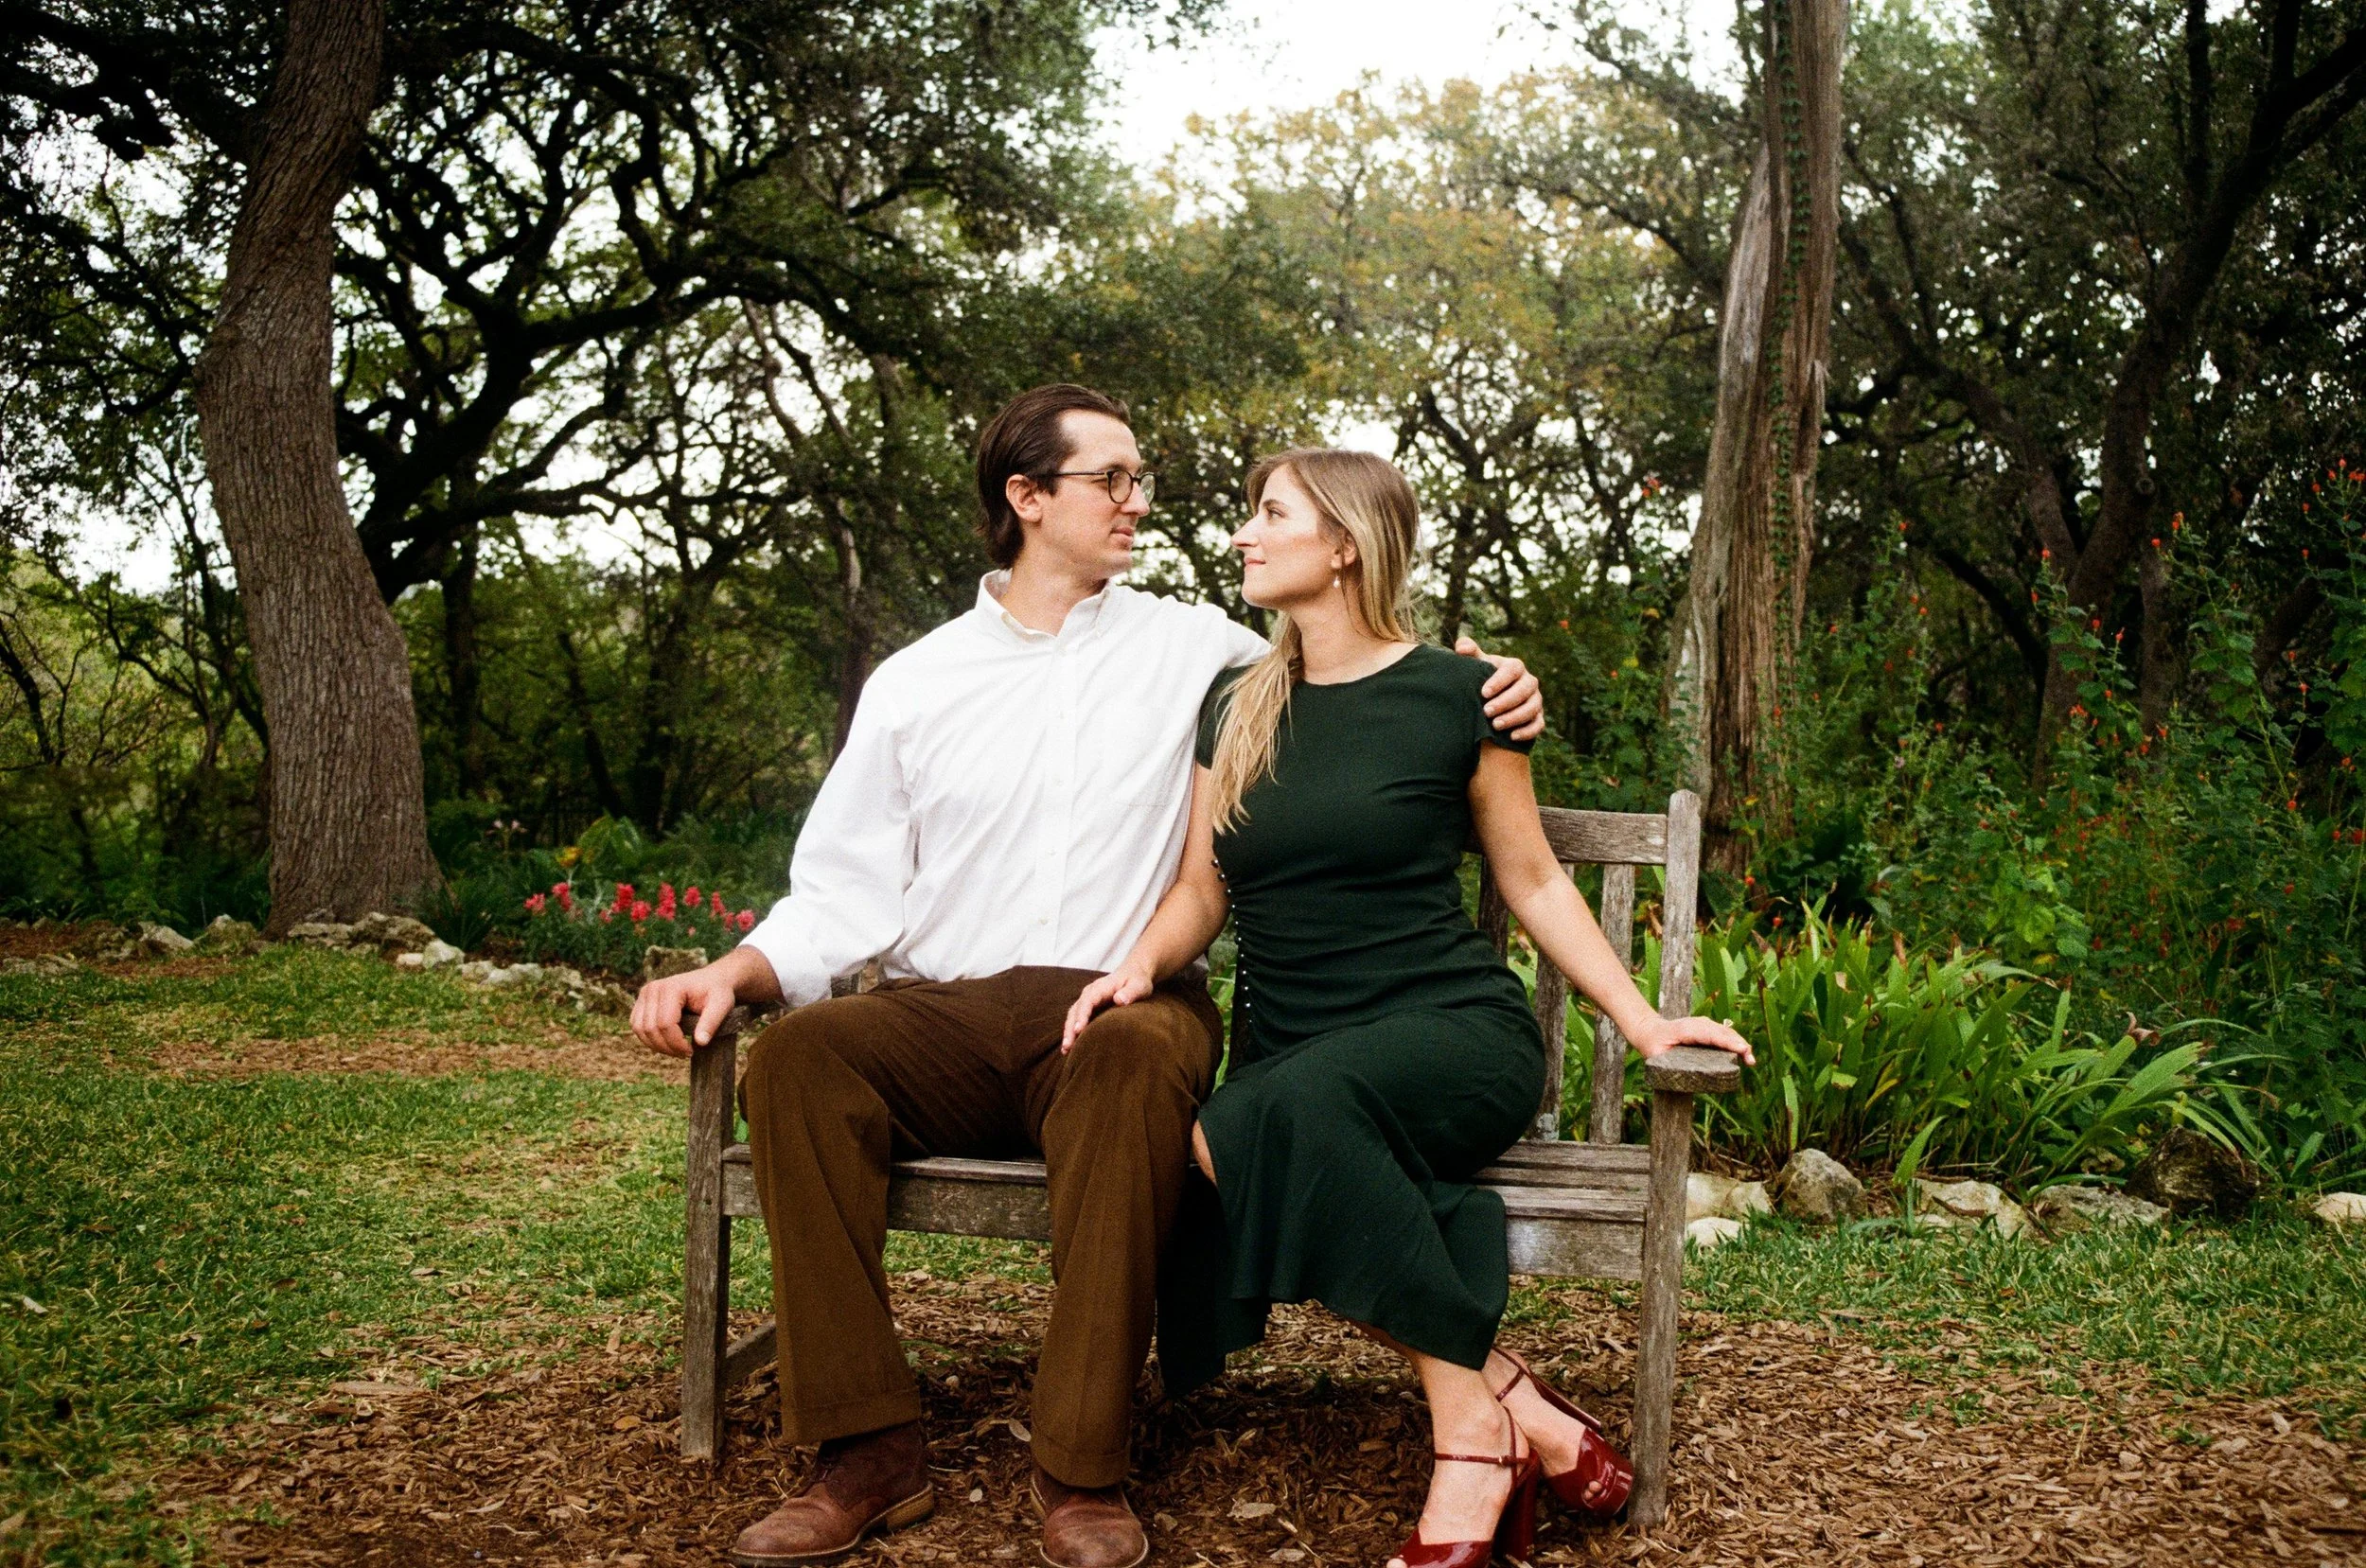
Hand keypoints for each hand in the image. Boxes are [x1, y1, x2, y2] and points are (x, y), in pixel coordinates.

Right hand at [632, 964, 738, 1057]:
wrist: (711, 980)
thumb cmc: (717, 992)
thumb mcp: (722, 1005)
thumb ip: (711, 1023)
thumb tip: (701, 1042)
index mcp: (671, 987)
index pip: (665, 1024)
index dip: (676, 1043)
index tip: (691, 1051)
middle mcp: (653, 988)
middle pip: (650, 1029)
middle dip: (667, 1047)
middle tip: (685, 1053)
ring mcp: (644, 994)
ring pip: (640, 1030)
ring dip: (657, 1045)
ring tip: (677, 1049)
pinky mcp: (641, 1002)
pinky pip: (637, 1027)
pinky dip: (650, 1039)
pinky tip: (668, 1042)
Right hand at [1062, 963, 1156, 1053]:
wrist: (1133, 973)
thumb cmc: (1137, 980)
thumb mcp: (1139, 985)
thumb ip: (1131, 992)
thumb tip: (1119, 1000)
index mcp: (1100, 987)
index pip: (1088, 1001)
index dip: (1082, 1015)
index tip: (1078, 1029)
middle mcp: (1089, 993)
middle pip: (1075, 1010)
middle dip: (1070, 1028)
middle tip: (1067, 1046)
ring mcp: (1087, 1000)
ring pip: (1073, 1016)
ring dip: (1068, 1032)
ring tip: (1066, 1050)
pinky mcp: (1089, 1008)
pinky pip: (1076, 1019)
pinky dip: (1072, 1031)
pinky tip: (1071, 1046)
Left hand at [1457, 638, 1545, 741]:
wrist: (1492, 699)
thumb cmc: (1483, 678)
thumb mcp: (1477, 665)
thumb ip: (1469, 653)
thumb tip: (1461, 647)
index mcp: (1515, 667)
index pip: (1512, 670)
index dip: (1499, 681)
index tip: (1484, 693)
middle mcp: (1529, 682)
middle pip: (1523, 690)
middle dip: (1505, 702)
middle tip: (1486, 711)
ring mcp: (1535, 700)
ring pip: (1532, 708)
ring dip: (1515, 717)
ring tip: (1495, 725)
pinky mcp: (1538, 717)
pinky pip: (1538, 725)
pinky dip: (1527, 731)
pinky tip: (1512, 736)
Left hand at [1630, 1014, 1754, 1066]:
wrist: (1649, 1030)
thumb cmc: (1653, 1045)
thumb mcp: (1656, 1055)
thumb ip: (1666, 1065)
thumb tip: (1683, 1080)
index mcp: (1686, 1029)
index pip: (1711, 1035)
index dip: (1727, 1042)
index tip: (1741, 1050)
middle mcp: (1698, 1024)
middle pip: (1723, 1032)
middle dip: (1739, 1045)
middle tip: (1751, 1060)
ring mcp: (1703, 1024)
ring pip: (1726, 1032)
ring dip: (1740, 1044)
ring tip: (1750, 1060)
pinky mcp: (1707, 1028)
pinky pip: (1724, 1034)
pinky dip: (1735, 1042)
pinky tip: (1743, 1053)